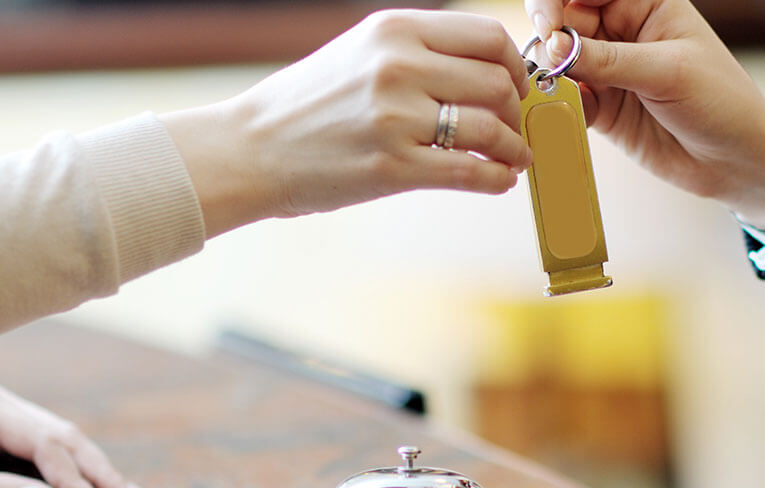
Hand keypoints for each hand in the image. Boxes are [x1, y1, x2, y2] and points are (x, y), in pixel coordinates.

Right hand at [163, 9, 533, 236]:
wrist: (249, 149)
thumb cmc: (307, 104)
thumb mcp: (360, 53)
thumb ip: (416, 52)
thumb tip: (485, 70)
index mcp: (392, 30)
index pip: (487, 36)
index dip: (515, 65)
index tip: (515, 86)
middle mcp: (397, 67)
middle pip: (496, 81)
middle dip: (515, 109)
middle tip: (513, 126)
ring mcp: (395, 118)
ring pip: (490, 128)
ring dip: (512, 147)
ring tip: (511, 158)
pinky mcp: (392, 167)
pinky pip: (470, 171)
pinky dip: (496, 177)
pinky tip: (498, 180)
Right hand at [524, 0, 764, 226]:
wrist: (739, 161)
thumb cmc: (722, 102)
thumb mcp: (667, 72)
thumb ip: (607, 59)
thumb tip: (554, 48)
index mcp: (645, 4)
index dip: (560, 1)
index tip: (551, 24)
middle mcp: (623, 31)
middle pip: (565, 18)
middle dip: (549, 34)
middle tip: (549, 59)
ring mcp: (611, 69)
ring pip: (559, 59)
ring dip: (548, 71)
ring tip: (552, 87)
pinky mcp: (603, 107)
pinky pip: (566, 97)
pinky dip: (557, 103)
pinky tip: (563, 110)